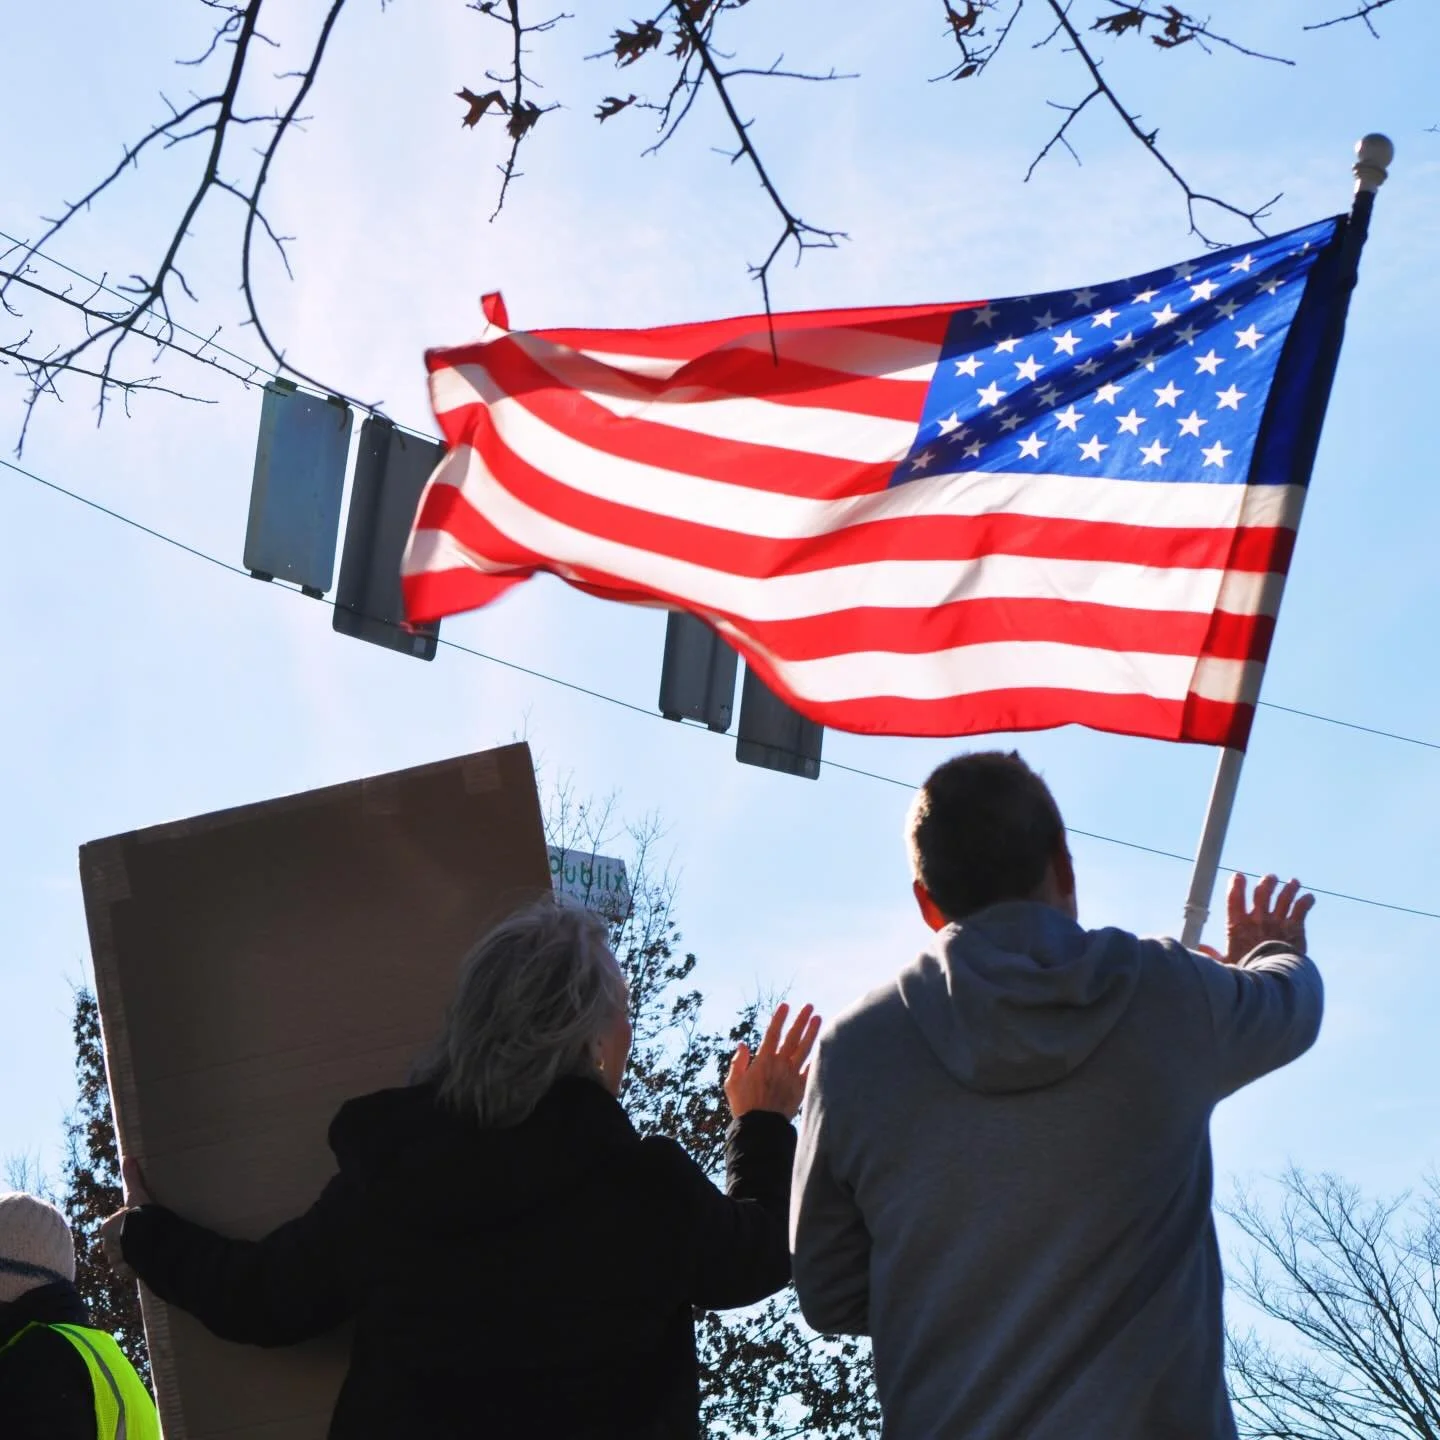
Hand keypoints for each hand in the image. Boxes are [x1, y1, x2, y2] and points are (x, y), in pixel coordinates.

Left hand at [99, 1157, 150, 1281]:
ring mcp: (116, 1260)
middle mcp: (107, 1245)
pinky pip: (129, 1269)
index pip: (117, 1224)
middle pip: (119, 1241)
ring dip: (132, 1254)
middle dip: (129, 1240)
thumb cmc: (143, 1215)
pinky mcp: (125, 1271)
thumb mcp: (138, 1194)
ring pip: (123, 1256)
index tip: (143, 1221)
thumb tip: (128, 1156)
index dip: (131, 1222)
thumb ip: (132, 1177)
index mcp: (107, 1227)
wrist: (151, 1239)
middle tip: (146, 1235)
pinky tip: (146, 1261)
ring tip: (148, 1249)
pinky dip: (136, 1266)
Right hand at [725, 1003, 820, 1120]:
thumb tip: (742, 1044)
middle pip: (793, 1037)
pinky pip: (811, 1070)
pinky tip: (823, 1048)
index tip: (785, 1005)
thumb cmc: (744, 1105)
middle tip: (809, 1006)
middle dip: (801, 1020)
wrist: (760, 1127)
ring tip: (818, 1018)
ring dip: (812, 1033)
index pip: (772, 1034)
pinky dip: (817, 1058)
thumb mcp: (732, 1082)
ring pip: (805, 1050)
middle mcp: (780, 1064)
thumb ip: (738, 1062)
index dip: (779, 1019)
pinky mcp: (800, 1088)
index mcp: (763, 1061)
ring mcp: (792, 1075)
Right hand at [1208, 872, 1314, 964]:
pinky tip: (1309, 897)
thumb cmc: (1249, 973)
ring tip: (1293, 882)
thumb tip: (1198, 948)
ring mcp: (1277, 921)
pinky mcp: (1295, 927)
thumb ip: (1213, 954)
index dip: (1236, 885)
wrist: (1275, 979)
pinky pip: (1301, 908)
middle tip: (1269, 878)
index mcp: (1238, 925)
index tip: (1238, 876)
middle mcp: (1257, 919)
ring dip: (1289, 888)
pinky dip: (1306, 901)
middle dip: (1266, 883)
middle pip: (1262, 892)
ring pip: (1284, 897)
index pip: (1234, 898)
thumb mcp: (1226, 965)